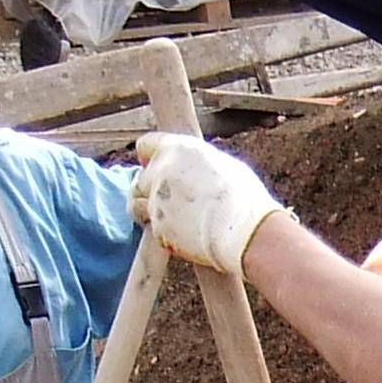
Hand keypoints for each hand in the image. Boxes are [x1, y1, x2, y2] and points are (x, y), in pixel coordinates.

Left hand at [130, 131, 281, 272]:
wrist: (244, 231)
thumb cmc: (244, 198)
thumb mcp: (225, 166)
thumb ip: (200, 165)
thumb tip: (199, 172)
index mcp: (177, 149)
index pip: (145, 145)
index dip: (148, 157)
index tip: (152, 166)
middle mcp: (161, 170)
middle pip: (139, 178)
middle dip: (149, 189)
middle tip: (166, 200)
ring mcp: (156, 200)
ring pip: (137, 205)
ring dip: (146, 211)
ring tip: (166, 220)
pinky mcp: (158, 228)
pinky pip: (154, 230)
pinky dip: (165, 234)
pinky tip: (184, 237)